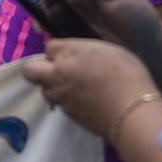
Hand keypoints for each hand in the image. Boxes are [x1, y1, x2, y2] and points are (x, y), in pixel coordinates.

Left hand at [22, 39, 161, 140]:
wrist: (131, 111)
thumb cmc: (128, 75)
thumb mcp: (109, 51)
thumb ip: (87, 52)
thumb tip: (79, 57)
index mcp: (69, 53)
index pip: (49, 47)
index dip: (59, 51)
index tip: (71, 54)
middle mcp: (58, 73)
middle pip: (30, 70)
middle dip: (39, 69)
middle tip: (58, 71)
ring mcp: (61, 96)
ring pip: (44, 90)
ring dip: (54, 87)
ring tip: (74, 89)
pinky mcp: (68, 114)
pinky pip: (60, 104)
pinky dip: (68, 102)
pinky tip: (86, 102)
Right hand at [24, 0, 161, 58]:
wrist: (152, 51)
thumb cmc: (138, 16)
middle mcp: (76, 2)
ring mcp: (73, 22)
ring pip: (47, 12)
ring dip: (39, 10)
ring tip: (38, 11)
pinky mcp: (73, 41)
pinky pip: (54, 33)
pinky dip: (46, 30)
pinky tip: (45, 29)